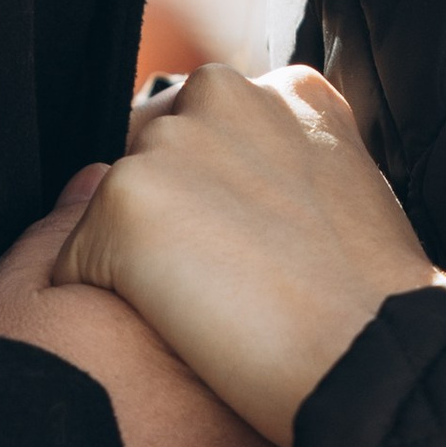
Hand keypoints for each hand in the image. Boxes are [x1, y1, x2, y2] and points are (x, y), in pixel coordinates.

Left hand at [56, 65, 445, 446]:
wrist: (368, 356)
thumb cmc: (371, 306)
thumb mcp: (349, 200)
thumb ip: (288, 171)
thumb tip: (233, 195)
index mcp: (290, 90)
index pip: (213, 130)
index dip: (219, 202)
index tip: (251, 251)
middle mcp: (227, 92)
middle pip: (154, 154)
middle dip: (171, 217)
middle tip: (226, 285)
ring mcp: (171, 140)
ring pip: (113, 208)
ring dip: (137, 262)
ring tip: (206, 310)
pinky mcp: (125, 197)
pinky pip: (74, 262)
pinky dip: (99, 306)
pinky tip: (168, 331)